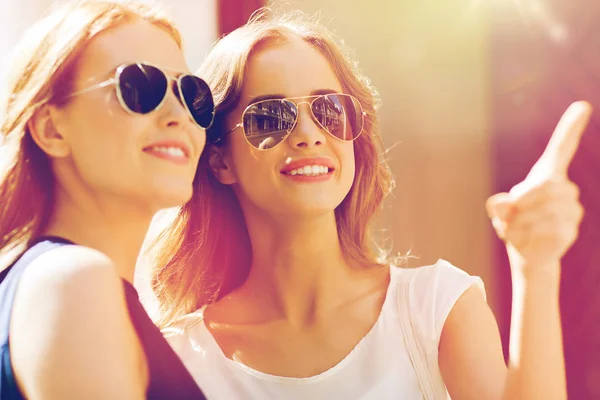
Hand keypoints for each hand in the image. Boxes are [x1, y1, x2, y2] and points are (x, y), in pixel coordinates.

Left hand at [486, 101, 591, 271]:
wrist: (527, 253)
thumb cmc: (514, 225)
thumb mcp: (500, 212)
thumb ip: (499, 206)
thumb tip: (502, 204)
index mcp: (547, 176)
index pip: (561, 148)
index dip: (570, 128)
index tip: (582, 105)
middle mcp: (564, 188)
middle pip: (544, 186)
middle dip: (522, 202)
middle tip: (513, 216)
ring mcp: (571, 209)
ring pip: (543, 209)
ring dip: (522, 221)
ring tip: (519, 229)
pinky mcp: (570, 229)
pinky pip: (546, 228)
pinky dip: (529, 235)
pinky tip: (528, 238)